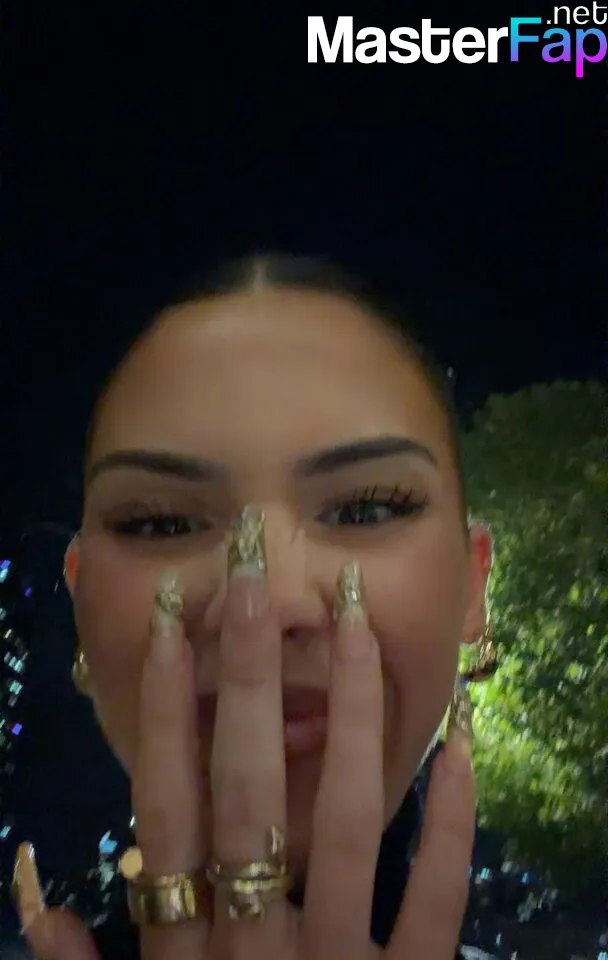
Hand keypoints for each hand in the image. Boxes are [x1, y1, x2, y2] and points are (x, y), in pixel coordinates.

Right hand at [16, 563, 474, 958]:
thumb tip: (31, 874)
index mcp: (182, 950)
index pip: (168, 805)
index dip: (167, 710)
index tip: (175, 622)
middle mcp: (254, 941)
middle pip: (247, 790)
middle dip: (246, 680)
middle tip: (256, 581)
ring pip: (340, 820)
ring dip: (346, 719)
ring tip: (356, 625)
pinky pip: (434, 899)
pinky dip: (447, 822)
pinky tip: (460, 740)